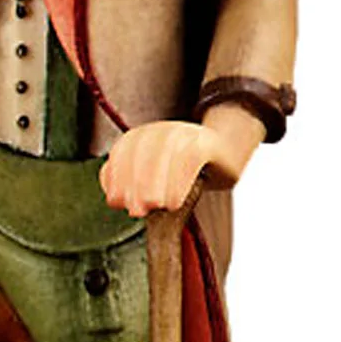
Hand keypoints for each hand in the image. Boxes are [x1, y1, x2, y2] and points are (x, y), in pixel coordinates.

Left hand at [99, 110, 263, 217]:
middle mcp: (159, 131)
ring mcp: (182, 134)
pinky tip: (174, 203)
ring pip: (161, 159)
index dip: (115, 179)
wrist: (226, 151)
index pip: (120, 154)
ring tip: (155, 207)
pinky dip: (177, 185)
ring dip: (154, 187)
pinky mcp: (204, 143)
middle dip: (134, 187)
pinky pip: (187, 163)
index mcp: (141, 136)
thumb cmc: (186, 169)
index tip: (116, 202)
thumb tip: (114, 197)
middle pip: (139, 157)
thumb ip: (131, 180)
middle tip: (136, 210)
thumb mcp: (154, 173)